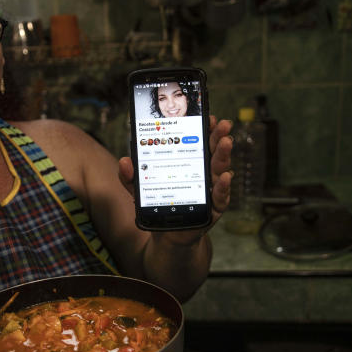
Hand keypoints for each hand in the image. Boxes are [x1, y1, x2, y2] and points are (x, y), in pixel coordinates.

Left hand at [118, 115, 233, 243]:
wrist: (168, 235)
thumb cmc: (161, 205)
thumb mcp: (141, 190)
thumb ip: (131, 178)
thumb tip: (125, 161)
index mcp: (190, 163)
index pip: (199, 142)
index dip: (205, 129)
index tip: (208, 116)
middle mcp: (204, 173)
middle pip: (212, 152)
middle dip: (218, 137)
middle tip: (222, 124)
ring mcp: (211, 190)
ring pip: (219, 170)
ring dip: (223, 155)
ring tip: (225, 142)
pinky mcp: (214, 209)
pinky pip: (221, 197)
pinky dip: (223, 187)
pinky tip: (224, 177)